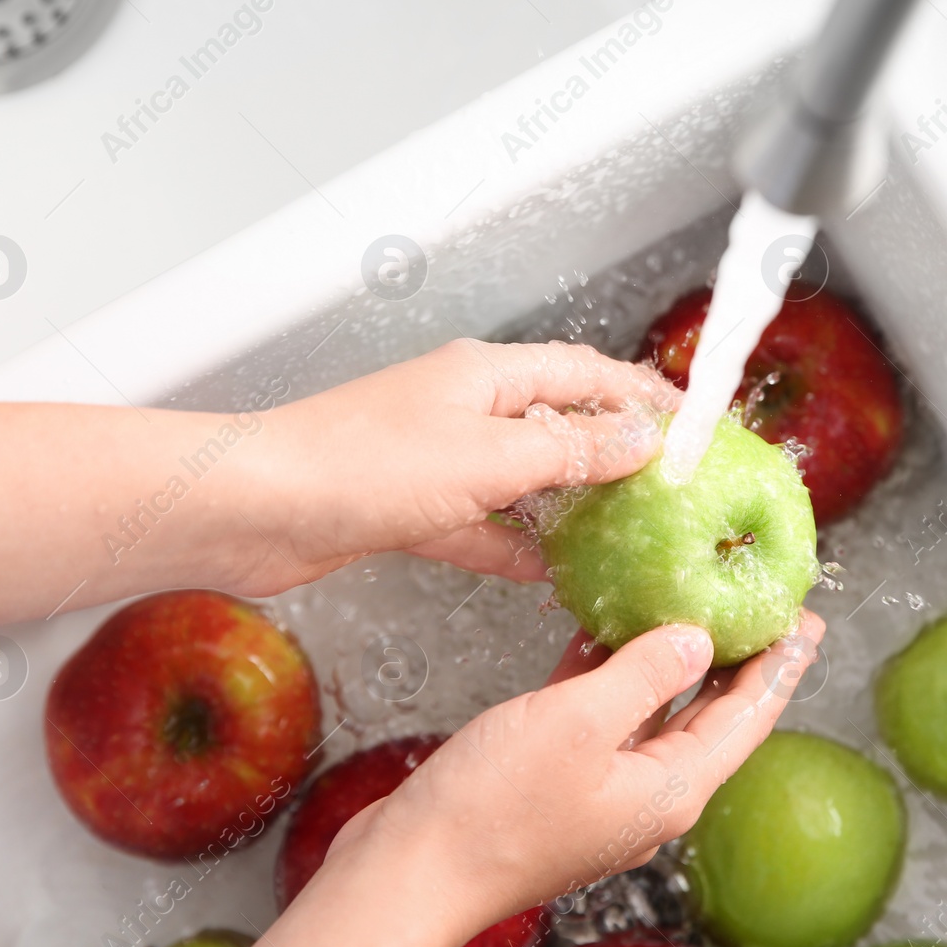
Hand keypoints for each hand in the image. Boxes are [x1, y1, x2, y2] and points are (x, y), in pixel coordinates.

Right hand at [211, 612, 823, 946]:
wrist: (408, 873)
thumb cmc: (490, 809)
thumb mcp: (577, 722)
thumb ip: (644, 674)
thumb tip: (697, 639)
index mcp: (670, 787)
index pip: (747, 718)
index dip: (779, 665)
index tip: (806, 618)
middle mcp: (645, 794)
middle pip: (707, 716)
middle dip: (735, 659)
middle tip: (760, 604)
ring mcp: (600, 792)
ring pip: (650, 714)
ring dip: (666, 661)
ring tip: (686, 604)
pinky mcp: (555, 786)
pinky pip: (598, 720)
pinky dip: (605, 676)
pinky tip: (596, 633)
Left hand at [228, 339, 679, 593]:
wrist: (254, 509)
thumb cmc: (359, 465)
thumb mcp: (487, 456)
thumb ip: (569, 450)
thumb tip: (639, 442)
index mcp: (484, 376)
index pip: (584, 372)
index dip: (641, 395)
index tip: (691, 423)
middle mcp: (462, 410)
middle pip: (555, 423)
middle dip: (611, 451)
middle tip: (667, 485)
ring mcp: (434, 461)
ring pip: (521, 480)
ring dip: (568, 503)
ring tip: (623, 531)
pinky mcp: (409, 512)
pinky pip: (479, 527)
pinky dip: (513, 547)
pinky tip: (548, 573)